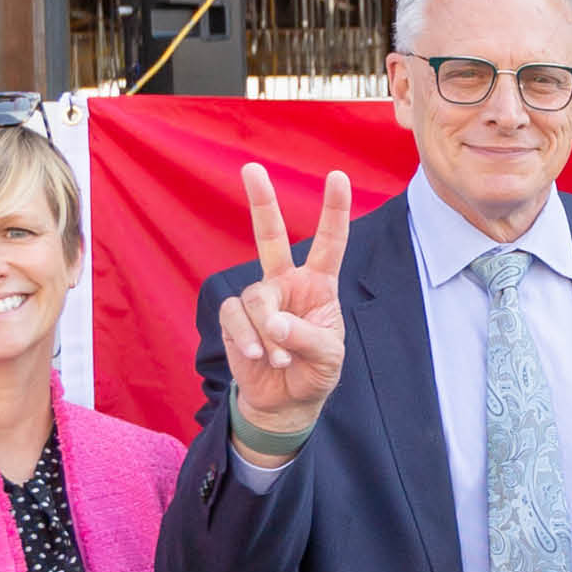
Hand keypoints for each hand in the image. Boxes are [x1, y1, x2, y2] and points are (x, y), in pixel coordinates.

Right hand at [219, 163, 350, 435]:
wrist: (284, 402)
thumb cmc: (314, 373)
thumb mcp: (328, 356)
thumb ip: (305, 335)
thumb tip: (271, 323)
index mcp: (318, 285)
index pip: (329, 243)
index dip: (333, 211)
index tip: (337, 176)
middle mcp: (287, 284)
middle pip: (270, 237)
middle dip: (261, 203)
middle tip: (251, 169)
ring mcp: (259, 300)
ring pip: (255, 297)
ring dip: (266, 331)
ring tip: (277, 357)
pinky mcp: (234, 320)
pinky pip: (234, 317)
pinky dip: (245, 337)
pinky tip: (256, 356)